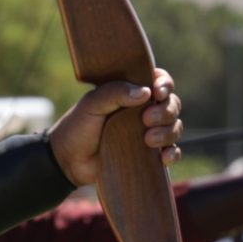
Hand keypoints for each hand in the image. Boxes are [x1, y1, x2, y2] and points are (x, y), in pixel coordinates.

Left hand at [45, 69, 182, 185]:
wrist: (67, 160)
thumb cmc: (78, 126)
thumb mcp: (92, 104)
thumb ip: (115, 93)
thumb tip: (145, 92)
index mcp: (133, 92)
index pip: (160, 80)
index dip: (165, 84)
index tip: (157, 93)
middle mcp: (145, 110)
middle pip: (172, 104)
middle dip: (165, 111)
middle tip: (146, 119)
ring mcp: (148, 132)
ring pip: (174, 127)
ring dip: (169, 132)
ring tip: (148, 140)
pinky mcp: (148, 155)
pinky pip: (171, 152)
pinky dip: (172, 154)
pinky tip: (163, 158)